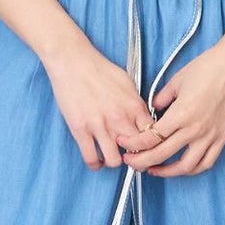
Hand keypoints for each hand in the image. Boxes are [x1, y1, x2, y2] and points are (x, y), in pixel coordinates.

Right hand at [42, 35, 167, 169]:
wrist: (73, 61)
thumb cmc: (98, 68)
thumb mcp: (127, 82)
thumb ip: (135, 103)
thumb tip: (141, 118)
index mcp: (134, 106)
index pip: (152, 136)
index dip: (150, 146)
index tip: (145, 149)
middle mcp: (119, 118)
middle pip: (137, 153)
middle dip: (136, 159)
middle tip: (131, 159)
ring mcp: (99, 126)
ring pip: (115, 161)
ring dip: (114, 161)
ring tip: (111, 157)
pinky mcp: (80, 130)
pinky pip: (91, 158)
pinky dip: (95, 164)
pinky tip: (96, 160)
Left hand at [114, 36, 224, 176]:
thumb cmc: (209, 67)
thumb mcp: (177, 80)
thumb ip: (161, 98)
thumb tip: (153, 109)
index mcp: (181, 113)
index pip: (150, 137)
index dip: (133, 143)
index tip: (124, 143)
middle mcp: (195, 128)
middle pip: (162, 154)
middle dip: (142, 161)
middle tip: (131, 162)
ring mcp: (211, 135)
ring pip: (186, 166)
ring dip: (167, 172)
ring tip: (154, 169)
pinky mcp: (223, 137)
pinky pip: (207, 162)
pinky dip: (192, 169)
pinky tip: (182, 167)